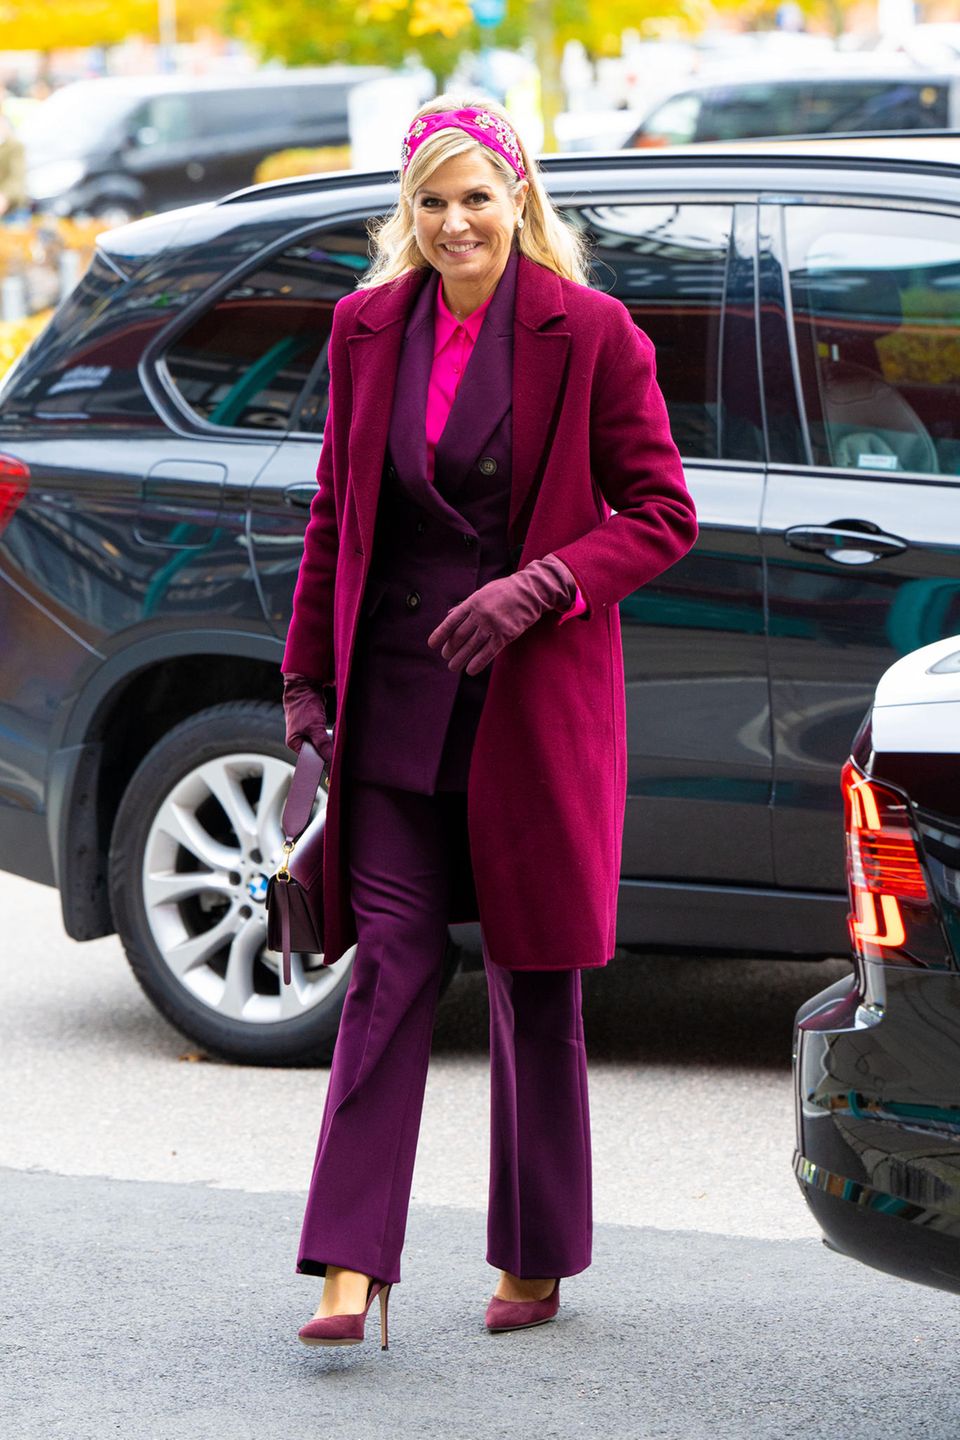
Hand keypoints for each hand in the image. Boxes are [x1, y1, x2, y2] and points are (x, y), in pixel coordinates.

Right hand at [282, 673, 332, 761]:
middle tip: (335, 751)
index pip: (308, 759)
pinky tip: (334, 735)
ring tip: (334, 742)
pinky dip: (329, 736)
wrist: (305, 687)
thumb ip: (322, 743)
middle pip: (315, 752)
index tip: (331, 763)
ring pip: (321, 744)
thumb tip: (330, 758)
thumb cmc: (304, 706)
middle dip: (325, 751)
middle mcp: (300, 740)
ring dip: (329, 743)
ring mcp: (307, 733)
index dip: (319, 761)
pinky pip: (324, 737)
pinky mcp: (315, 727)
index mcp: (294, 743)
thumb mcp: (314, 727)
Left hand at [426, 554, 576, 675]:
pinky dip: (477, 663)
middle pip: (459, 637)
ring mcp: (493, 625)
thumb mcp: (483, 592)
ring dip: (460, 659)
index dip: (440, 634)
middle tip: (446, 657)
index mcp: (473, 602)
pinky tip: (470, 670)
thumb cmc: (505, 591)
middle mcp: (480, 614)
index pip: (451, 622)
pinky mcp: (505, 635)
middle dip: (450, 649)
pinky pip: (488, 653)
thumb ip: (466, 605)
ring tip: (453, 667)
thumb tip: (449, 616)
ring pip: (471, 647)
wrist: (531, 591)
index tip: (432, 645)